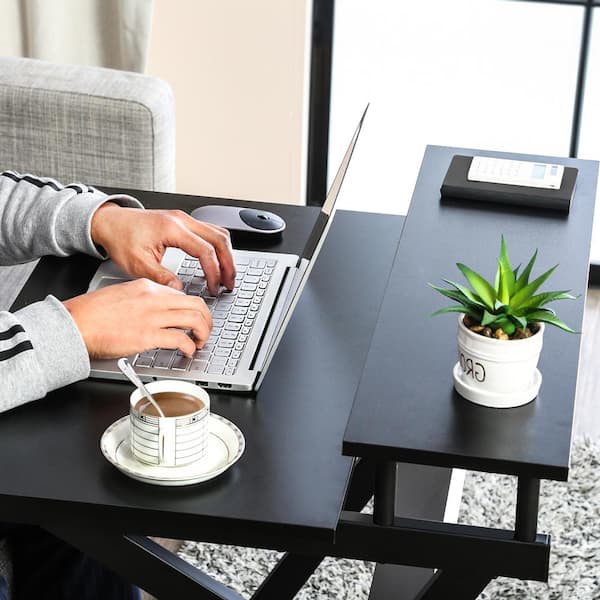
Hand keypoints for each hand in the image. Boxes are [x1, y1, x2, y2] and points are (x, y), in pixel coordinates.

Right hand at [63, 279, 212, 358]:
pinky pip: (181, 339)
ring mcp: (152, 317)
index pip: (182, 295)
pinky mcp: (148, 336)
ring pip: (194, 320)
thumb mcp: (123, 294)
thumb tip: (159, 311)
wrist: (75, 323)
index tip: (195, 318)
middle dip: (207, 320)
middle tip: (205, 331)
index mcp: (147, 286)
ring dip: (203, 333)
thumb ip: (144, 300)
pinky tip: (187, 352)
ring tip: (200, 342)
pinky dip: (189, 347)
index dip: (194, 309)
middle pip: (196, 305)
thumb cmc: (92, 313)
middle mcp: (154, 298)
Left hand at [91, 203, 235, 294]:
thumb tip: (180, 291)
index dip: (214, 272)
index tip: (213, 288)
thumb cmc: (120, 238)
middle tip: (229, 284)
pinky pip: (211, 231)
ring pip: (219, 233)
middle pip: (219, 239)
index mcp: (172, 229)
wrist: (110, 222)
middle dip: (228, 264)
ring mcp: (184, 218)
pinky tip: (217, 260)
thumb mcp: (137, 264)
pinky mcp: (183, 221)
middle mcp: (182, 220)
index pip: (205, 250)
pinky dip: (218, 247)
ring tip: (226, 274)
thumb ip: (161, 278)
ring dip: (226, 254)